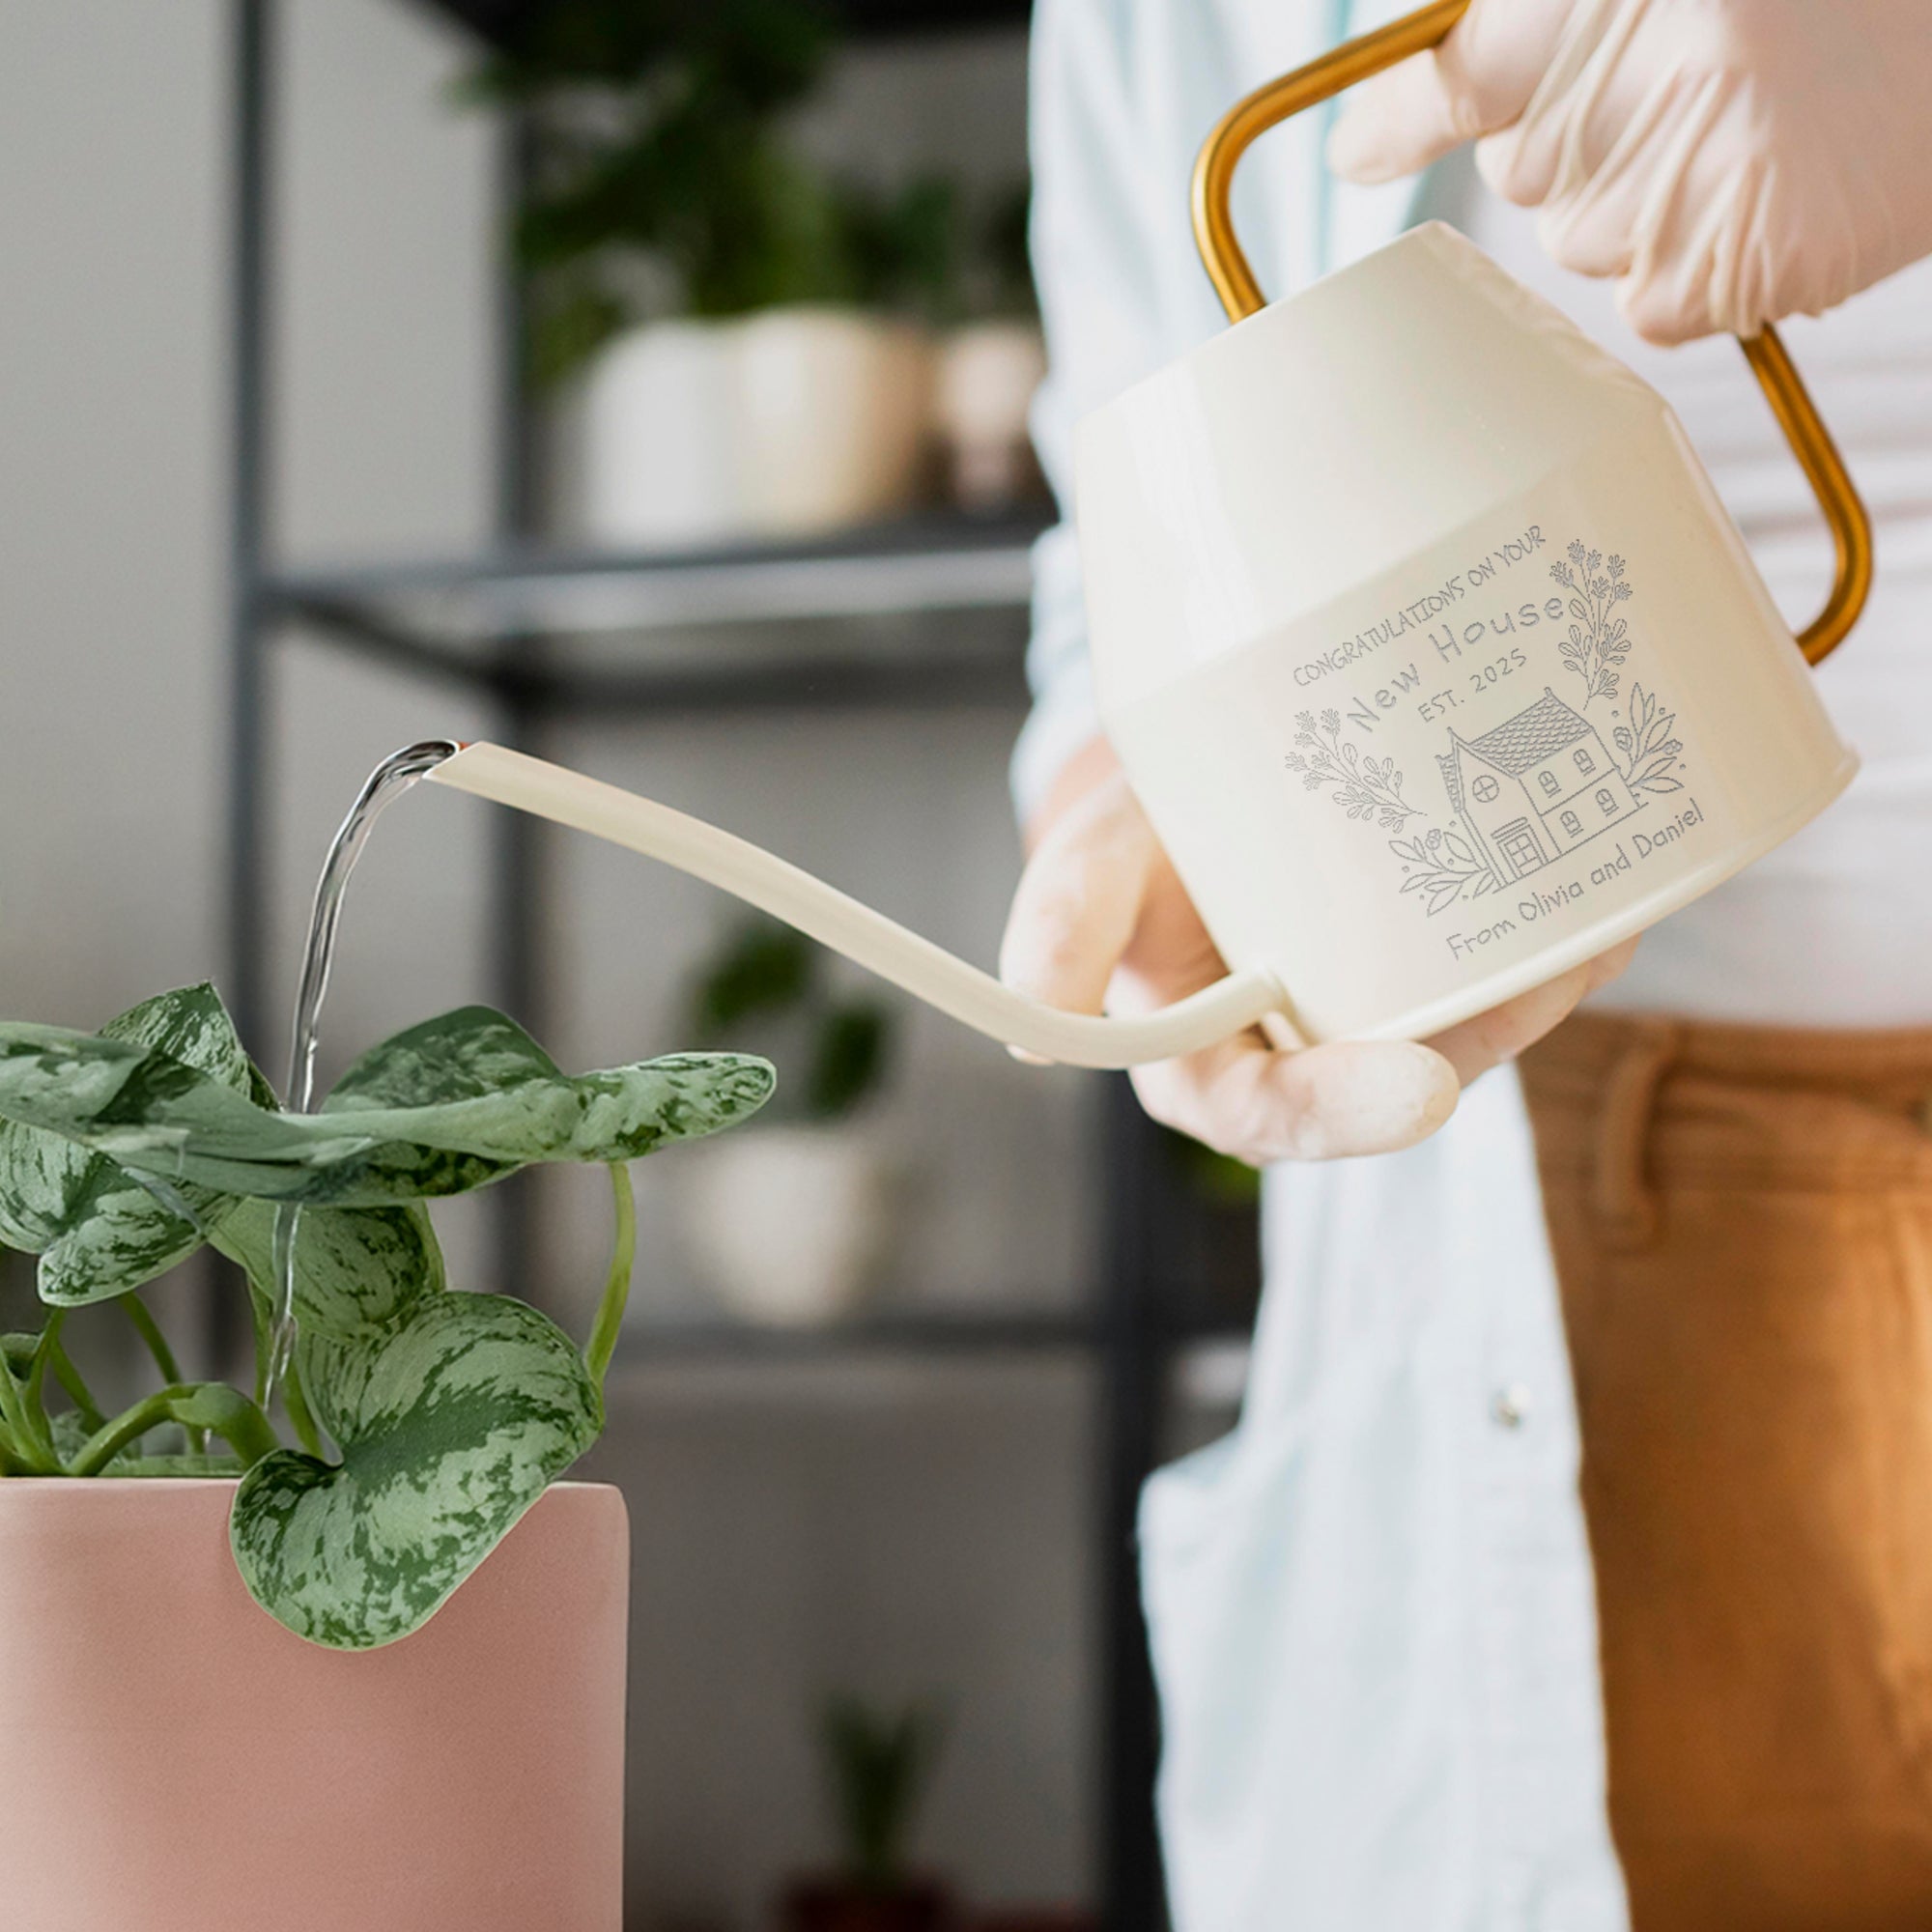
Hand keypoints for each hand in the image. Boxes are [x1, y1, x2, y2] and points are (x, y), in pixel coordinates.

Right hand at [1000, 745, 1634, 1164]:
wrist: (1204, 784)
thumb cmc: (1142, 837)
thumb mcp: (1094, 861)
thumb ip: (1065, 924)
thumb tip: (1029, 1022)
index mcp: (1209, 1069)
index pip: (1275, 1116)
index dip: (1344, 1113)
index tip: (1423, 1087)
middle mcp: (1303, 1062)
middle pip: (1402, 1080)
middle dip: (1485, 1037)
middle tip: (1552, 976)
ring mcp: (1378, 1020)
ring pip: (1471, 1030)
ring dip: (1542, 988)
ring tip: (1596, 920)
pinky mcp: (1433, 975)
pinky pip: (1503, 978)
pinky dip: (1557, 946)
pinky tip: (1604, 903)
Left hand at [1327, 0, 1931, 343]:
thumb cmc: (1827, 3)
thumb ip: (1509, 45)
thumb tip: (1355, 147)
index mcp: (1592, 4)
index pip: (1450, 83)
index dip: (1394, 123)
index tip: (1355, 153)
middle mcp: (1621, 94)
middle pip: (1530, 175)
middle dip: (1592, 144)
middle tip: (1710, 80)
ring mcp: (1673, 189)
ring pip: (1592, 243)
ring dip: (1653, 206)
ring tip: (1764, 130)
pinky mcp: (1731, 270)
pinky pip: (1658, 306)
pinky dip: (1704, 268)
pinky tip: (1778, 194)